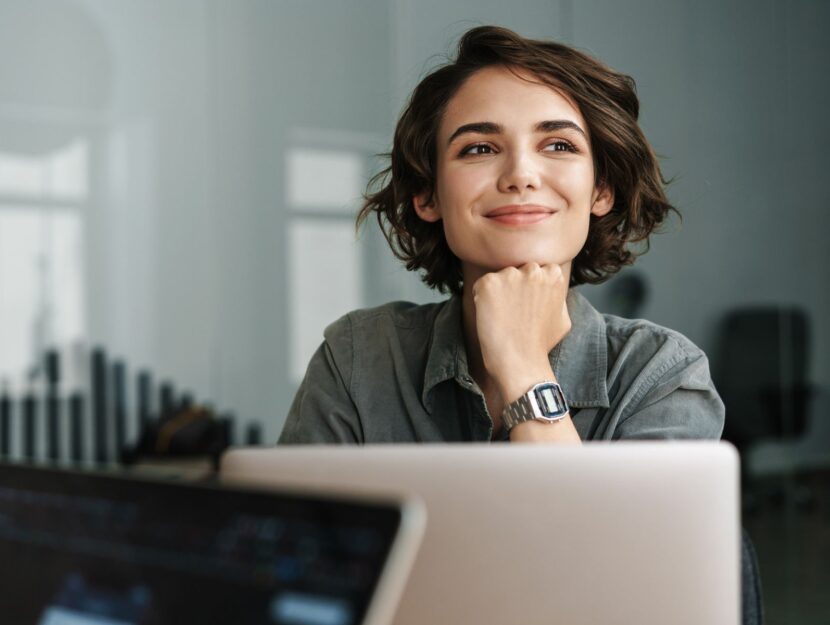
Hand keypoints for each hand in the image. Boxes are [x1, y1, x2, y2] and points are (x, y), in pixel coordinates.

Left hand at [472, 262, 570, 401]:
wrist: (520, 362)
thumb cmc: (540, 345)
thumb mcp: (563, 318)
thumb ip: (558, 297)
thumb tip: (553, 290)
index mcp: (553, 274)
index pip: (536, 269)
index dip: (528, 288)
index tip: (526, 305)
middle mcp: (533, 270)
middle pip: (517, 270)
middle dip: (513, 286)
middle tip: (513, 311)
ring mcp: (510, 275)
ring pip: (499, 277)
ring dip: (497, 292)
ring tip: (502, 317)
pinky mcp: (489, 284)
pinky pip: (480, 285)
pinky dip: (481, 299)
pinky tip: (490, 317)